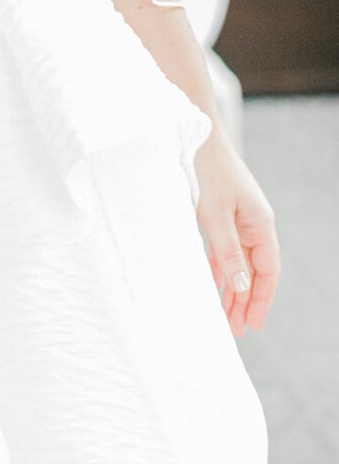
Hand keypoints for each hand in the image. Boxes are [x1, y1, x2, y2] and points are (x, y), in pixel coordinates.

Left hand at [193, 127, 279, 336]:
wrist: (194, 132)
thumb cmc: (207, 170)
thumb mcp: (215, 216)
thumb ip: (228, 252)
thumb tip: (243, 285)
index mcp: (261, 224)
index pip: (268, 272)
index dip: (261, 300)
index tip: (252, 326)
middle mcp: (253, 222)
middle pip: (254, 271)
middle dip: (245, 301)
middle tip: (235, 331)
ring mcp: (237, 217)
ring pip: (238, 262)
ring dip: (231, 288)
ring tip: (223, 316)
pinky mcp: (220, 212)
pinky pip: (223, 248)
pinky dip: (218, 268)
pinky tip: (209, 284)